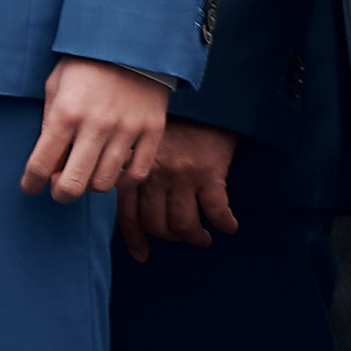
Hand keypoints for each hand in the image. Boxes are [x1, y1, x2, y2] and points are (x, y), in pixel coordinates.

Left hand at [23, 59, 171, 203]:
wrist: (132, 41)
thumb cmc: (86, 63)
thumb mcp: (55, 85)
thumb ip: (49, 123)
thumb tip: (48, 163)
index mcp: (66, 112)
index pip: (41, 164)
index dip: (31, 183)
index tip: (30, 186)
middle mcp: (96, 125)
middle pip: (73, 185)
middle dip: (60, 193)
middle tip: (58, 186)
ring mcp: (127, 130)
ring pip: (103, 183)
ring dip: (90, 184)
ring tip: (86, 170)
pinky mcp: (152, 132)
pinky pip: (136, 174)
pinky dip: (121, 180)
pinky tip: (112, 169)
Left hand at [118, 121, 241, 264]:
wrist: (201, 95)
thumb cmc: (171, 118)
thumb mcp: (139, 137)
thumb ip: (128, 163)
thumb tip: (121, 192)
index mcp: (135, 168)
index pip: (128, 214)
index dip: (135, 239)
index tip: (142, 255)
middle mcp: (155, 175)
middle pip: (157, 224)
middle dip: (169, 238)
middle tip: (180, 238)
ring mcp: (181, 176)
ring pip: (184, 225)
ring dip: (195, 237)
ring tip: (202, 237)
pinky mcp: (209, 173)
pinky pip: (216, 211)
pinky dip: (224, 224)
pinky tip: (229, 226)